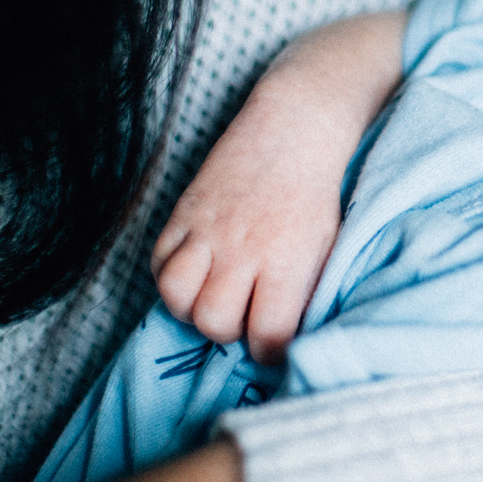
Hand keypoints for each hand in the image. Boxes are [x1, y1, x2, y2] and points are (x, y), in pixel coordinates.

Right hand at [151, 73, 347, 363]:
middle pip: (214, 321)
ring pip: (177, 298)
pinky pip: (158, 264)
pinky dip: (171, 278)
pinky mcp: (184, 214)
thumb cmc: (315, 194)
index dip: (270, 351)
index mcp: (287, 259)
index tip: (272, 346)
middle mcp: (244, 248)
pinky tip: (194, 272)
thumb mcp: (324, 246)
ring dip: (192, 308)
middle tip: (242, 315)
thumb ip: (302, 292)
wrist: (293, 129)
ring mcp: (208, 230)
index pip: (268, 332)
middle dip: (227, 331)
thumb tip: (283, 338)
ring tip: (213, 296)